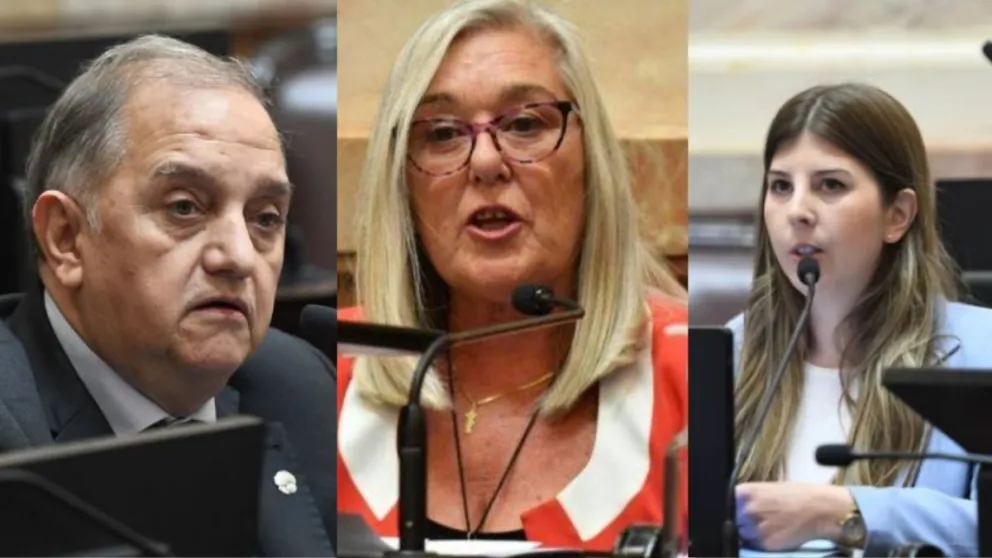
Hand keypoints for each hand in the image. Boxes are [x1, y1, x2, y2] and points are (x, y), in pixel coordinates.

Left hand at [736, 482, 853, 550]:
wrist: (819, 510)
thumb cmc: (796, 496)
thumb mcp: (766, 488)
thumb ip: (747, 498)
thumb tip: (733, 506)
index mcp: (745, 493)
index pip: (724, 504)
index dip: (728, 510)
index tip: (732, 513)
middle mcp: (747, 510)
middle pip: (731, 521)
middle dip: (739, 521)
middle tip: (755, 519)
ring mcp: (755, 528)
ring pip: (741, 535)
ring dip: (748, 533)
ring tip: (767, 525)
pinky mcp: (765, 544)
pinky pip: (754, 545)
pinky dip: (760, 542)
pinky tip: (773, 533)